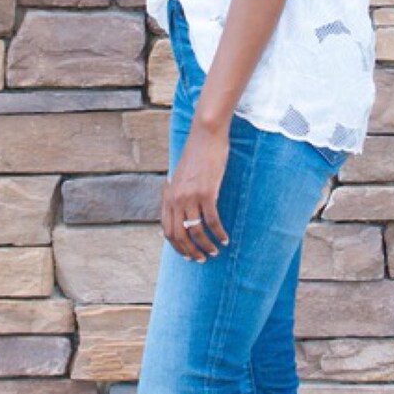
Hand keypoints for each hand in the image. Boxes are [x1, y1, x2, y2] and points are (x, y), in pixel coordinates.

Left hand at [162, 120, 230, 260]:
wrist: (205, 135)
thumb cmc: (195, 153)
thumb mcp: (180, 174)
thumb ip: (177, 191)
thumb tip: (178, 205)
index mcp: (168, 195)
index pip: (167, 230)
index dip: (177, 246)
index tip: (187, 254)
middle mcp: (176, 198)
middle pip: (179, 235)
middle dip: (190, 251)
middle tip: (202, 259)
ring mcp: (190, 196)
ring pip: (195, 231)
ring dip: (206, 245)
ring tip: (215, 252)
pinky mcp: (206, 193)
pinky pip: (212, 221)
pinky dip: (219, 233)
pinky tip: (225, 239)